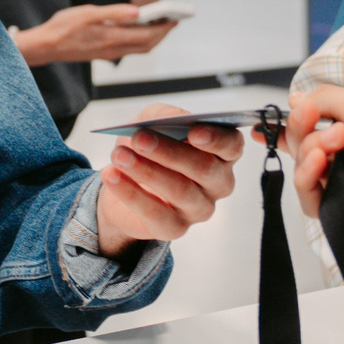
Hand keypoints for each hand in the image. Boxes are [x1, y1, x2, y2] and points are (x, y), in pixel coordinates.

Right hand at [14, 3, 174, 65]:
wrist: (45, 46)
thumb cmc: (63, 26)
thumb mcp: (88, 13)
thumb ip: (114, 12)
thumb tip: (138, 12)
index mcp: (112, 38)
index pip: (147, 36)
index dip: (163, 29)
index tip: (175, 19)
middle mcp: (113, 49)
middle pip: (147, 45)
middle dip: (162, 34)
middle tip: (173, 21)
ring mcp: (108, 54)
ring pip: (139, 49)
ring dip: (152, 38)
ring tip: (160, 24)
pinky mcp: (103, 54)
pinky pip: (129, 49)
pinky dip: (140, 41)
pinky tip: (139, 30)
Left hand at [96, 103, 240, 254]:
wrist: (123, 183)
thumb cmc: (148, 148)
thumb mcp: (152, 122)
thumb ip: (164, 115)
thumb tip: (172, 119)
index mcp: (222, 153)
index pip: (232, 145)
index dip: (216, 139)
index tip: (193, 131)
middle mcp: (218, 183)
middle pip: (204, 168)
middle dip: (169, 152)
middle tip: (139, 138)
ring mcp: (199, 209)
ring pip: (180, 190)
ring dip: (147, 171)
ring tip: (119, 156)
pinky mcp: (175, 228)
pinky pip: (155, 213)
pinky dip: (130, 193)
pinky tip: (112, 176)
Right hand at [274, 86, 343, 231]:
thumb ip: (324, 101)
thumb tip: (296, 98)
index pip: (314, 130)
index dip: (290, 128)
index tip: (265, 124)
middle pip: (304, 150)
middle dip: (303, 132)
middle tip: (314, 119)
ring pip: (306, 176)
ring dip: (308, 153)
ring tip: (331, 142)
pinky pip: (315, 202)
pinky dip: (308, 180)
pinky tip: (320, 163)